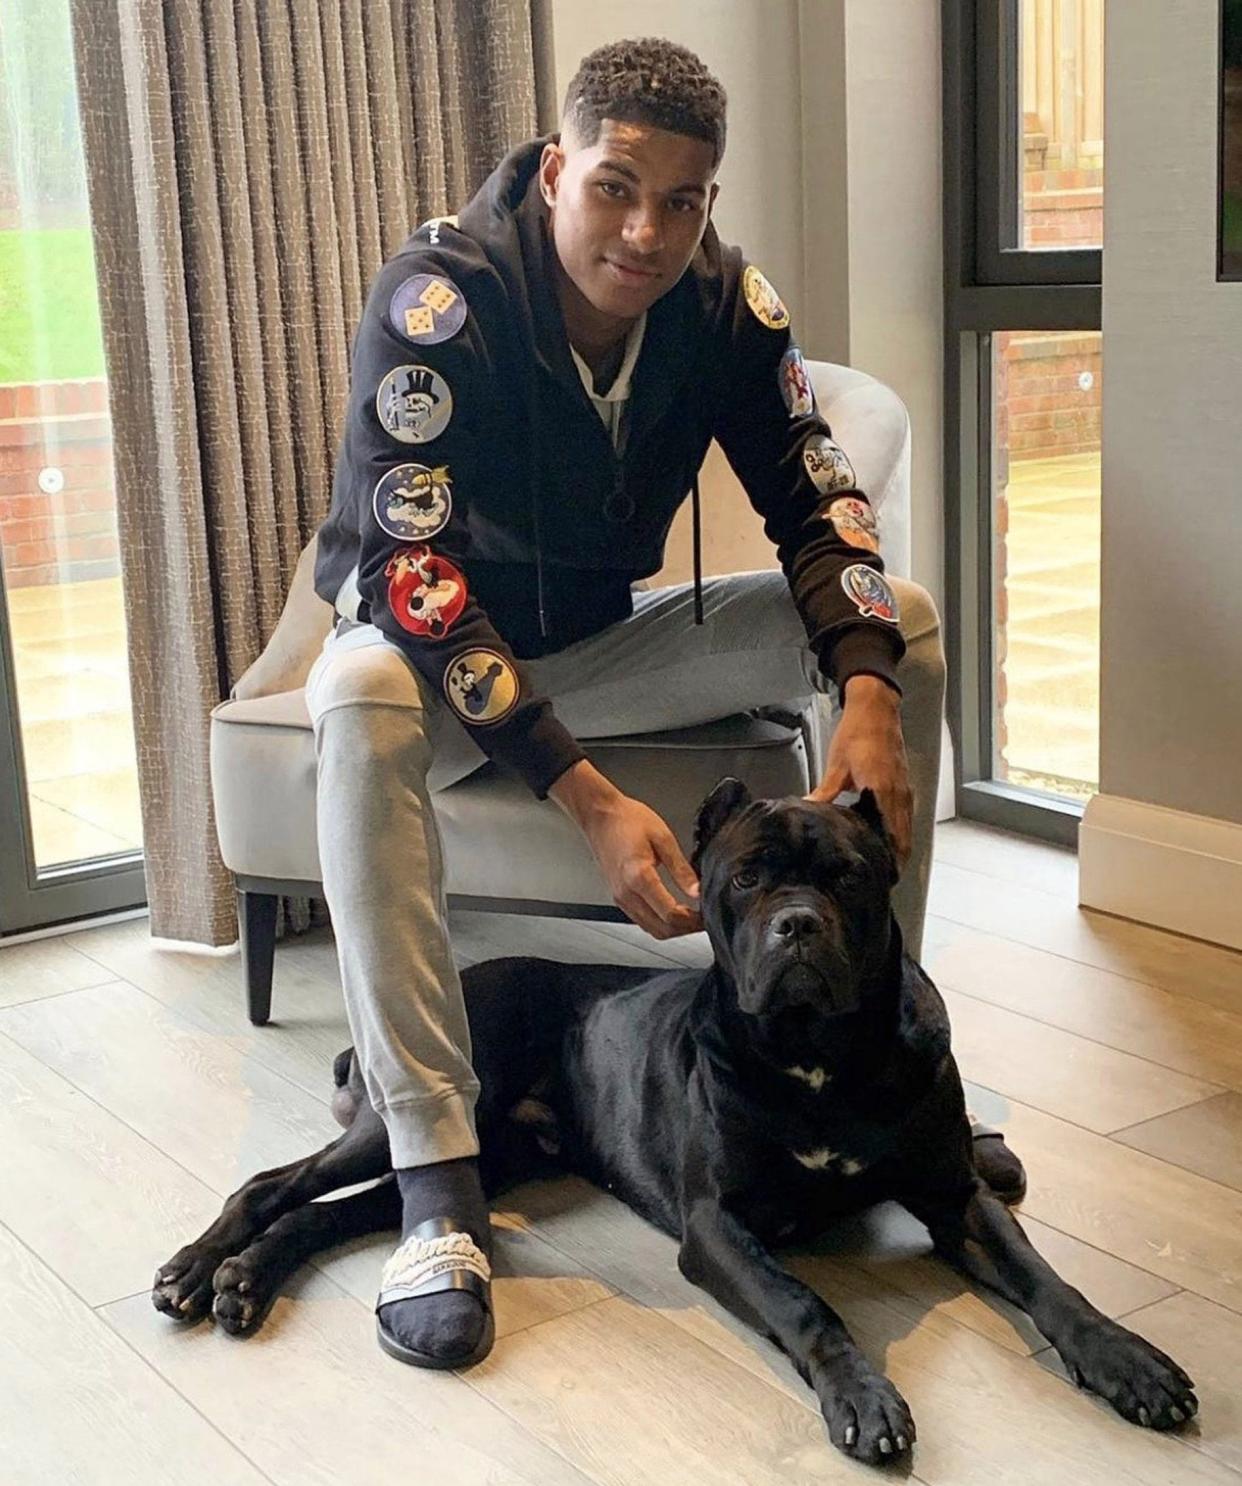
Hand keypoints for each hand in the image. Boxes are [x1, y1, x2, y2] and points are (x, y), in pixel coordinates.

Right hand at [550, 761, 701, 938]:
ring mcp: (620, 897)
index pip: (669, 914)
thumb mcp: (663, 838)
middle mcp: (626, 892)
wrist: (600, 816)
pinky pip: (641, 920)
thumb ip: (681, 868)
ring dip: (673, 929)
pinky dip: (659, 923)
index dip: (692, 921)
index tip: (707, 915)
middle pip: (661, 928)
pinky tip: (672, 912)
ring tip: (691, 917)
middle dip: (685, 929)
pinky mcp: (618, 897)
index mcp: (638, 876)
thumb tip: (698, 891)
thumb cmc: (627, 820)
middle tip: (703, 919)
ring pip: (651, 929)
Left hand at [806, 674, 911, 866]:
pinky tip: (888, 841)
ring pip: (906, 828)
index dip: (889, 858)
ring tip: (888, 869)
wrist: (876, 708)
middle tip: (885, 882)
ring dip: (899, 848)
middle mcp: (899, 793)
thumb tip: (807, 809)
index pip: (892, 834)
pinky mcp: (903, 784)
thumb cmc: (856, 734)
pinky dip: (900, 832)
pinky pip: (905, 815)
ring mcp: (904, 788)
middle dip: (896, 860)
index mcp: (883, 790)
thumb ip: (825, 792)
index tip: (884, 877)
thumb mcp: (836, 765)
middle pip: (903, 837)